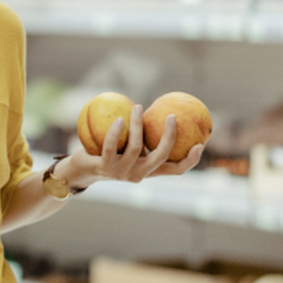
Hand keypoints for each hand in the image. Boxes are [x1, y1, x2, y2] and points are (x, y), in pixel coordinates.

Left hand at [67, 106, 204, 186]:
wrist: (82, 171)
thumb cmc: (109, 153)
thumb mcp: (129, 146)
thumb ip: (145, 134)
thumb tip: (160, 110)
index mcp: (148, 171)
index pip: (175, 170)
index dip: (191, 160)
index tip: (201, 143)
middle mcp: (138, 175)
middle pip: (161, 157)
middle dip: (169, 137)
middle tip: (172, 116)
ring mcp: (121, 173)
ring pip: (136, 148)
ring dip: (138, 125)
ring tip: (138, 107)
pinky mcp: (104, 168)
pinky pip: (111, 146)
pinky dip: (116, 132)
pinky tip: (120, 118)